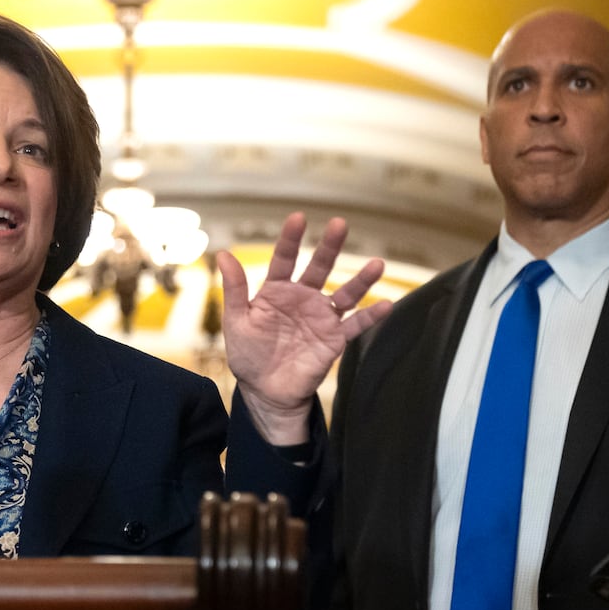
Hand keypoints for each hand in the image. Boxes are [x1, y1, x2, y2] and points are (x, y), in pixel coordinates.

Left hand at [219, 213, 393, 444]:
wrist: (265, 391)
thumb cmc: (248, 355)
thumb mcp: (237, 322)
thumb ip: (235, 290)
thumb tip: (223, 254)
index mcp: (277, 291)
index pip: (284, 260)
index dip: (290, 240)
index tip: (298, 218)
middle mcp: (303, 298)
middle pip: (319, 268)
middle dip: (330, 247)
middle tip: (340, 224)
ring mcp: (321, 317)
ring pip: (345, 293)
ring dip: (361, 279)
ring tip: (377, 264)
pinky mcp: (334, 339)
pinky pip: (355, 325)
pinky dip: (371, 316)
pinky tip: (386, 304)